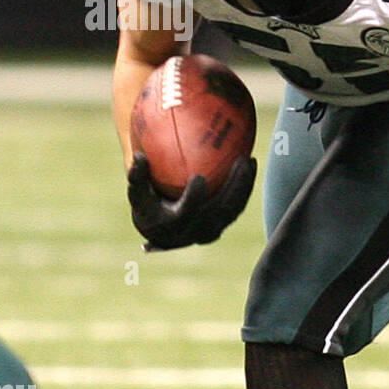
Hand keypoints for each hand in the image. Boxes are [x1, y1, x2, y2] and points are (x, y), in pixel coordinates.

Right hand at [127, 153, 256, 250]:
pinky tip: (250, 165)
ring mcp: (211, 231)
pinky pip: (237, 206)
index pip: (186, 212)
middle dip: (234, 186)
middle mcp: (195, 232)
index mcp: (172, 225)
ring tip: (249, 161)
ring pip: (233, 209)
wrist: (160, 229)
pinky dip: (245, 187)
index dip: (193, 198)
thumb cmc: (147, 205)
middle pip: (219, 209)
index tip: (199, 177)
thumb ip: (137, 176)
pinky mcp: (221, 225)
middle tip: (241, 160)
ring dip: (244, 185)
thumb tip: (139, 156)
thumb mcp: (137, 192)